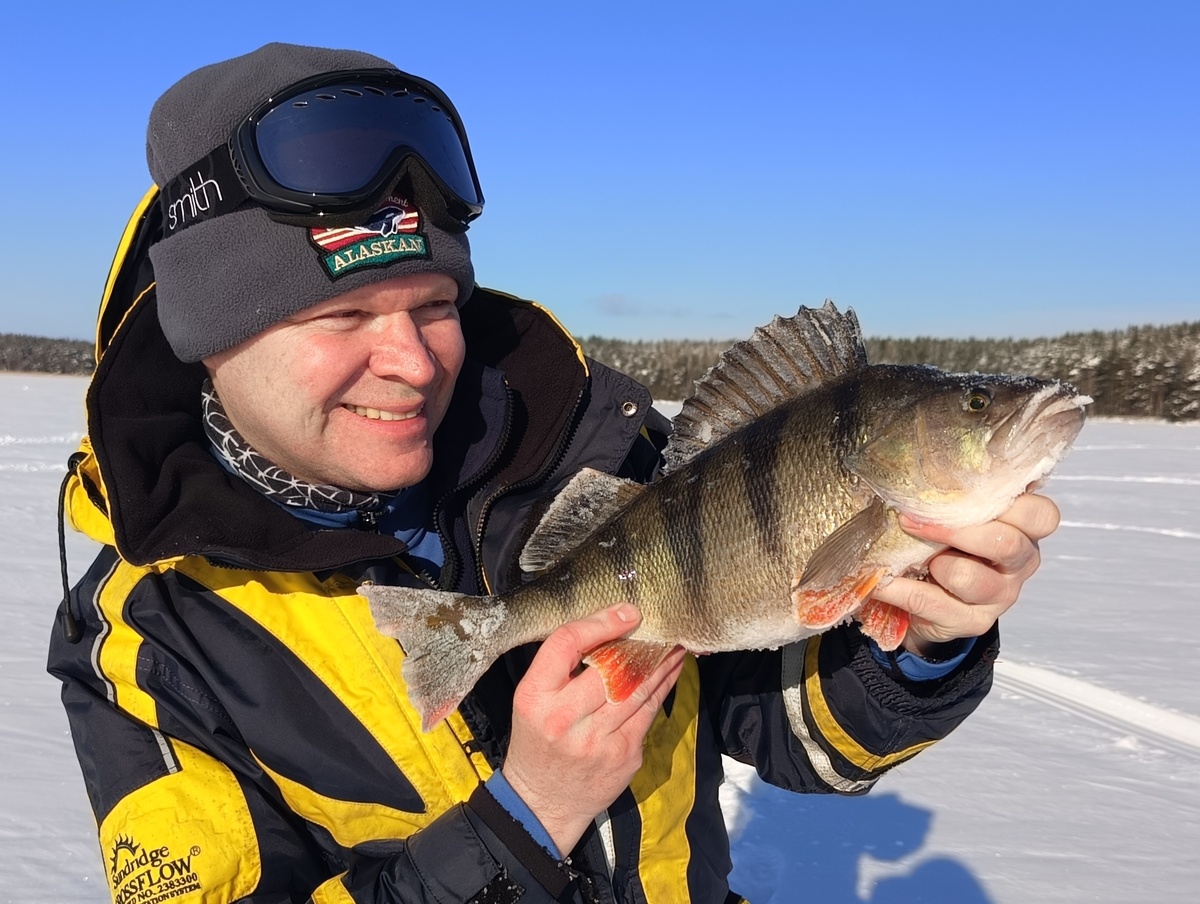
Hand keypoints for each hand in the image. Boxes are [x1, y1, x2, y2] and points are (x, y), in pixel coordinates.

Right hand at [502, 605, 685, 855]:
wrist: (542, 801)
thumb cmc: (537, 739)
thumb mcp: (532, 700)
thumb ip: (560, 667)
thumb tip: (608, 627)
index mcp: (535, 696)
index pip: (565, 644)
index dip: (599, 622)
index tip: (628, 612)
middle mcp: (564, 718)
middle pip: (610, 666)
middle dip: (641, 643)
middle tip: (663, 624)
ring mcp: (597, 740)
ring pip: (638, 688)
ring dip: (662, 662)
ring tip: (677, 642)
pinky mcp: (623, 755)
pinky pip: (649, 711)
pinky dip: (663, 687)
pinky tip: (671, 671)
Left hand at [870, 492, 1061, 653]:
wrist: (927, 598)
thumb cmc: (944, 542)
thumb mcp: (957, 515)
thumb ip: (960, 494)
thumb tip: (923, 463)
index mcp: (1025, 530)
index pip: (1041, 513)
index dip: (1004, 499)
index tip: (959, 487)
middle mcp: (1021, 563)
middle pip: (1008, 544)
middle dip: (957, 530)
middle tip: (912, 519)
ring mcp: (1000, 596)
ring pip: (971, 578)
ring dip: (933, 563)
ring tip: (906, 556)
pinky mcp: (973, 621)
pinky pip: (932, 603)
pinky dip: (900, 589)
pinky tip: (880, 580)